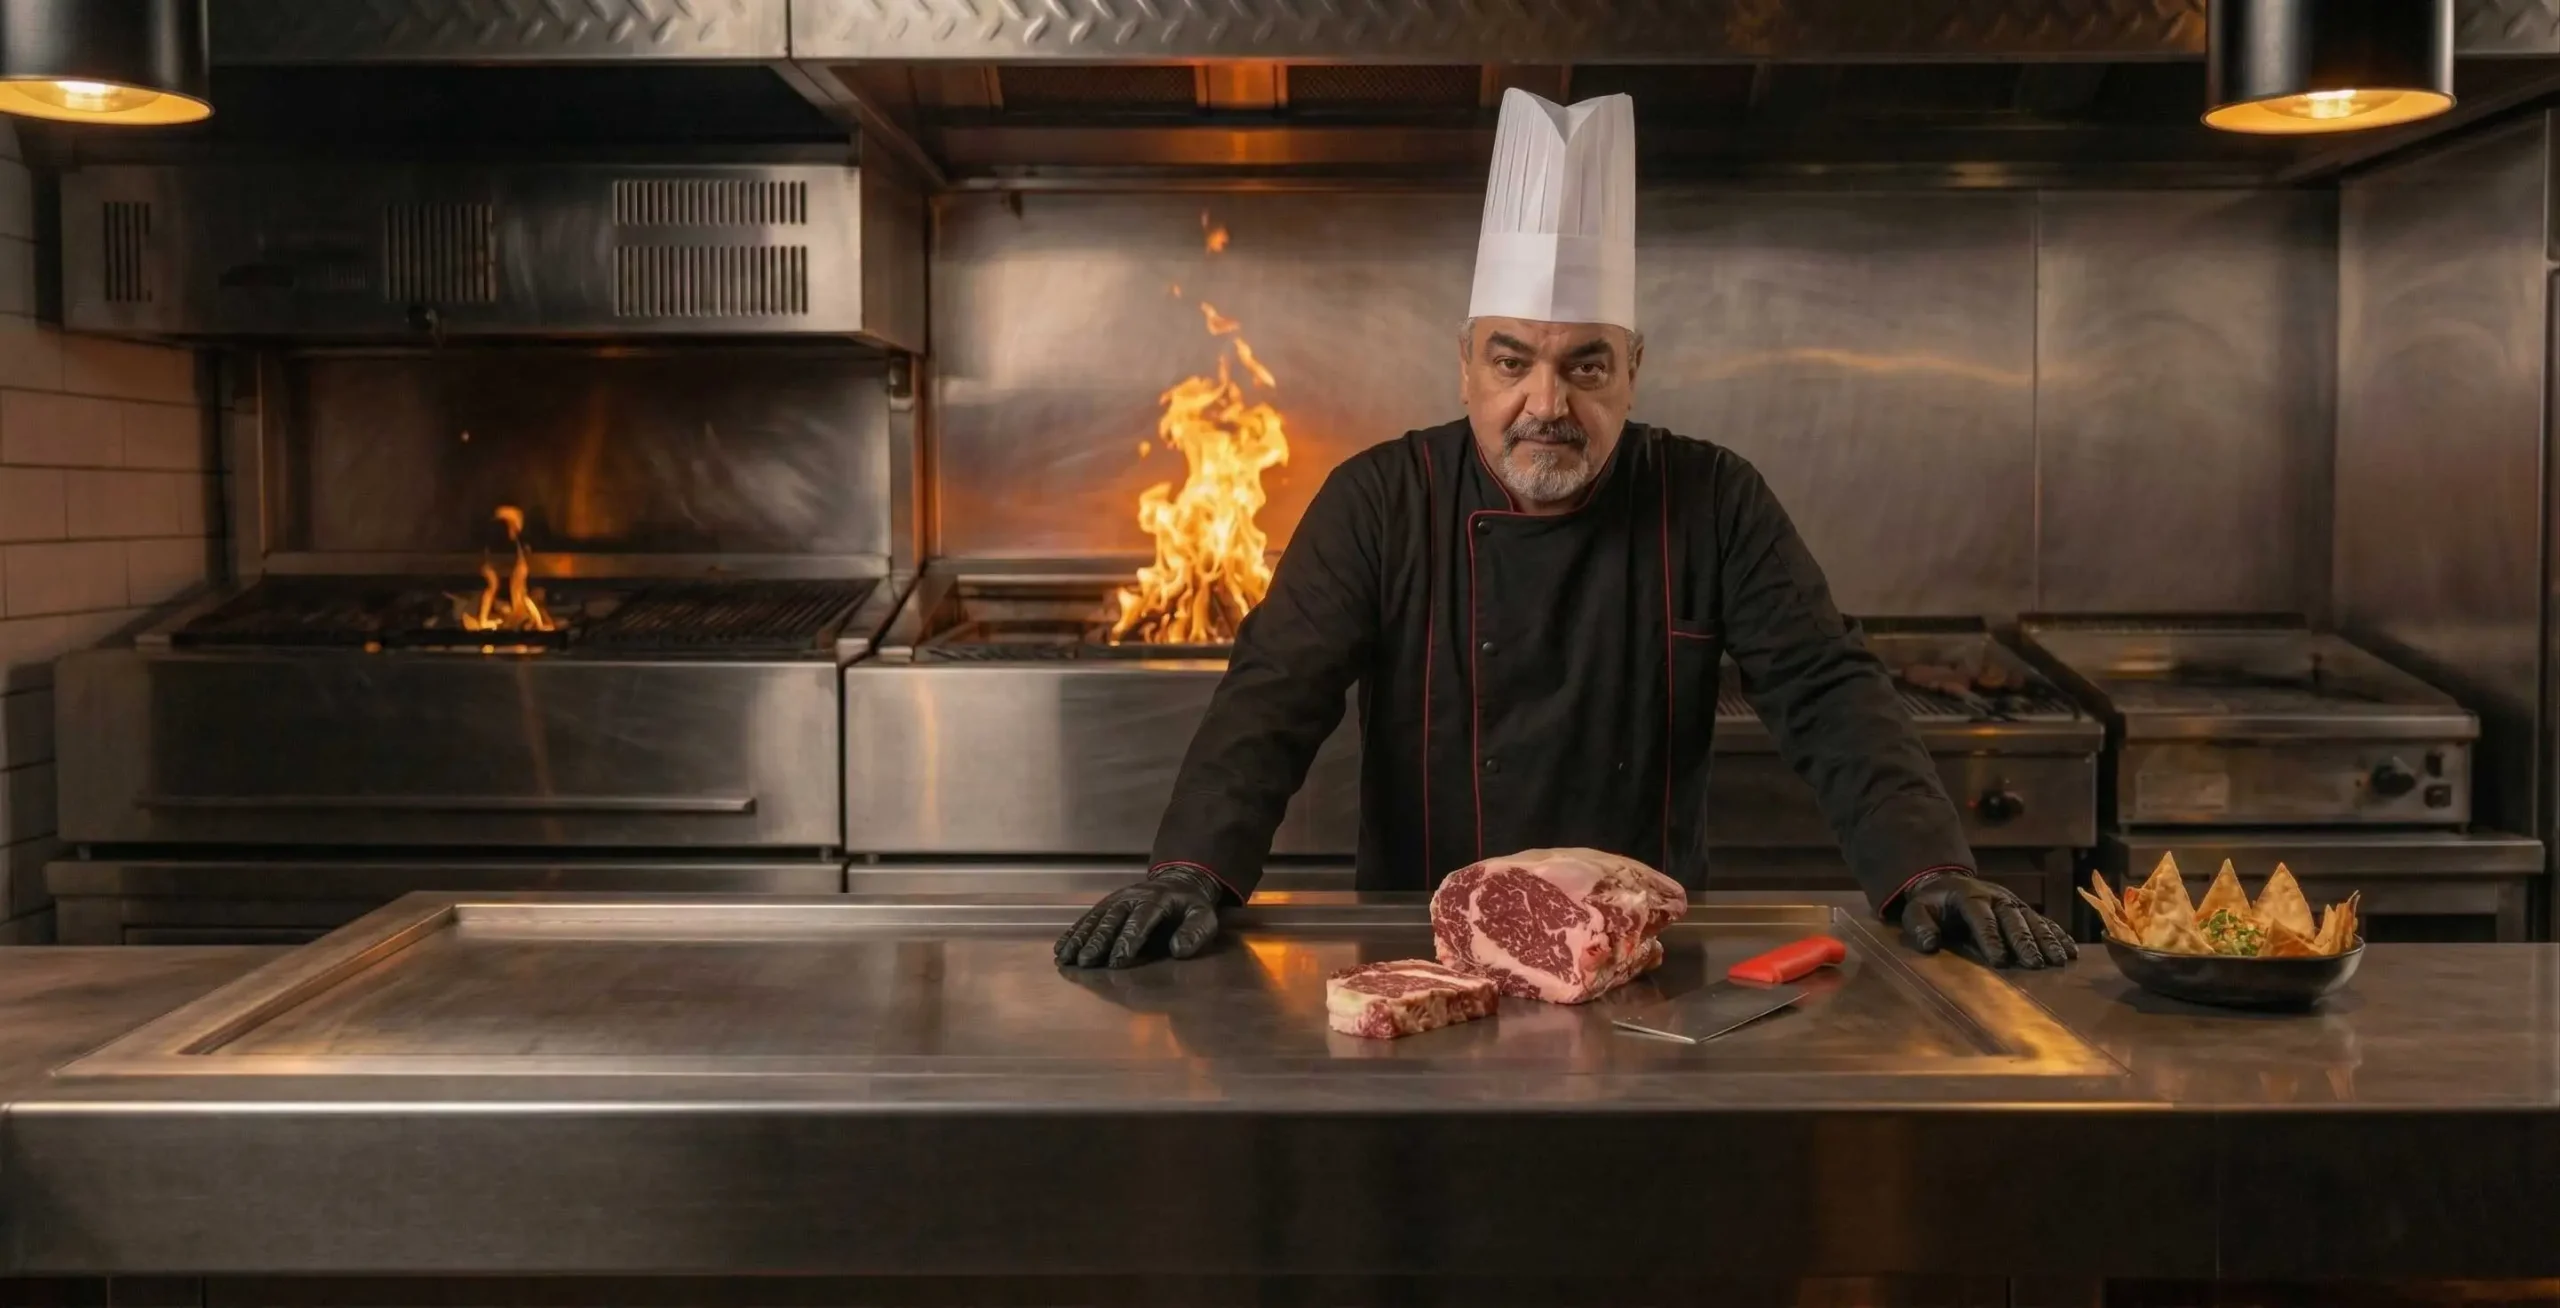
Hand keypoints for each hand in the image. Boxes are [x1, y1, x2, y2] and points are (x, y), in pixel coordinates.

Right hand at [1054, 866, 1225, 968]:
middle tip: (1085, 963)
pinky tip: (1061, 948)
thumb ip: (1196, 932)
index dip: (1129, 940)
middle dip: (1097, 942)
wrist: (1178, 882)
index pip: (1140, 920)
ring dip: (1080, 939)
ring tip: (1066, 958)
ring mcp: (1116, 900)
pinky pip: (1087, 919)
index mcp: (1156, 900)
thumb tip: (1179, 949)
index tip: (1118, 961)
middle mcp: (1131, 897)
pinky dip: (1073, 933)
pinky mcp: (1106, 905)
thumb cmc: (1190, 908)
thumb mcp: (1204, 917)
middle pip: (1112, 920)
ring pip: (1095, 919)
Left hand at [1896, 872, 2076, 968]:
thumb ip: (1919, 926)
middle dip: (2025, 942)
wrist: (1947, 882)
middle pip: (2013, 920)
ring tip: (2060, 961)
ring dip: (2048, 940)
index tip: (2001, 961)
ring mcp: (2013, 902)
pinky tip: (2071, 951)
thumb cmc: (1932, 904)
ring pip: (2033, 920)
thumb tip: (1929, 945)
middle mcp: (1996, 897)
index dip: (1991, 939)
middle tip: (2036, 965)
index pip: (1981, 919)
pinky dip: (2059, 934)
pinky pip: (2045, 921)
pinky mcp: (2023, 908)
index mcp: (1969, 898)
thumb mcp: (1916, 911)